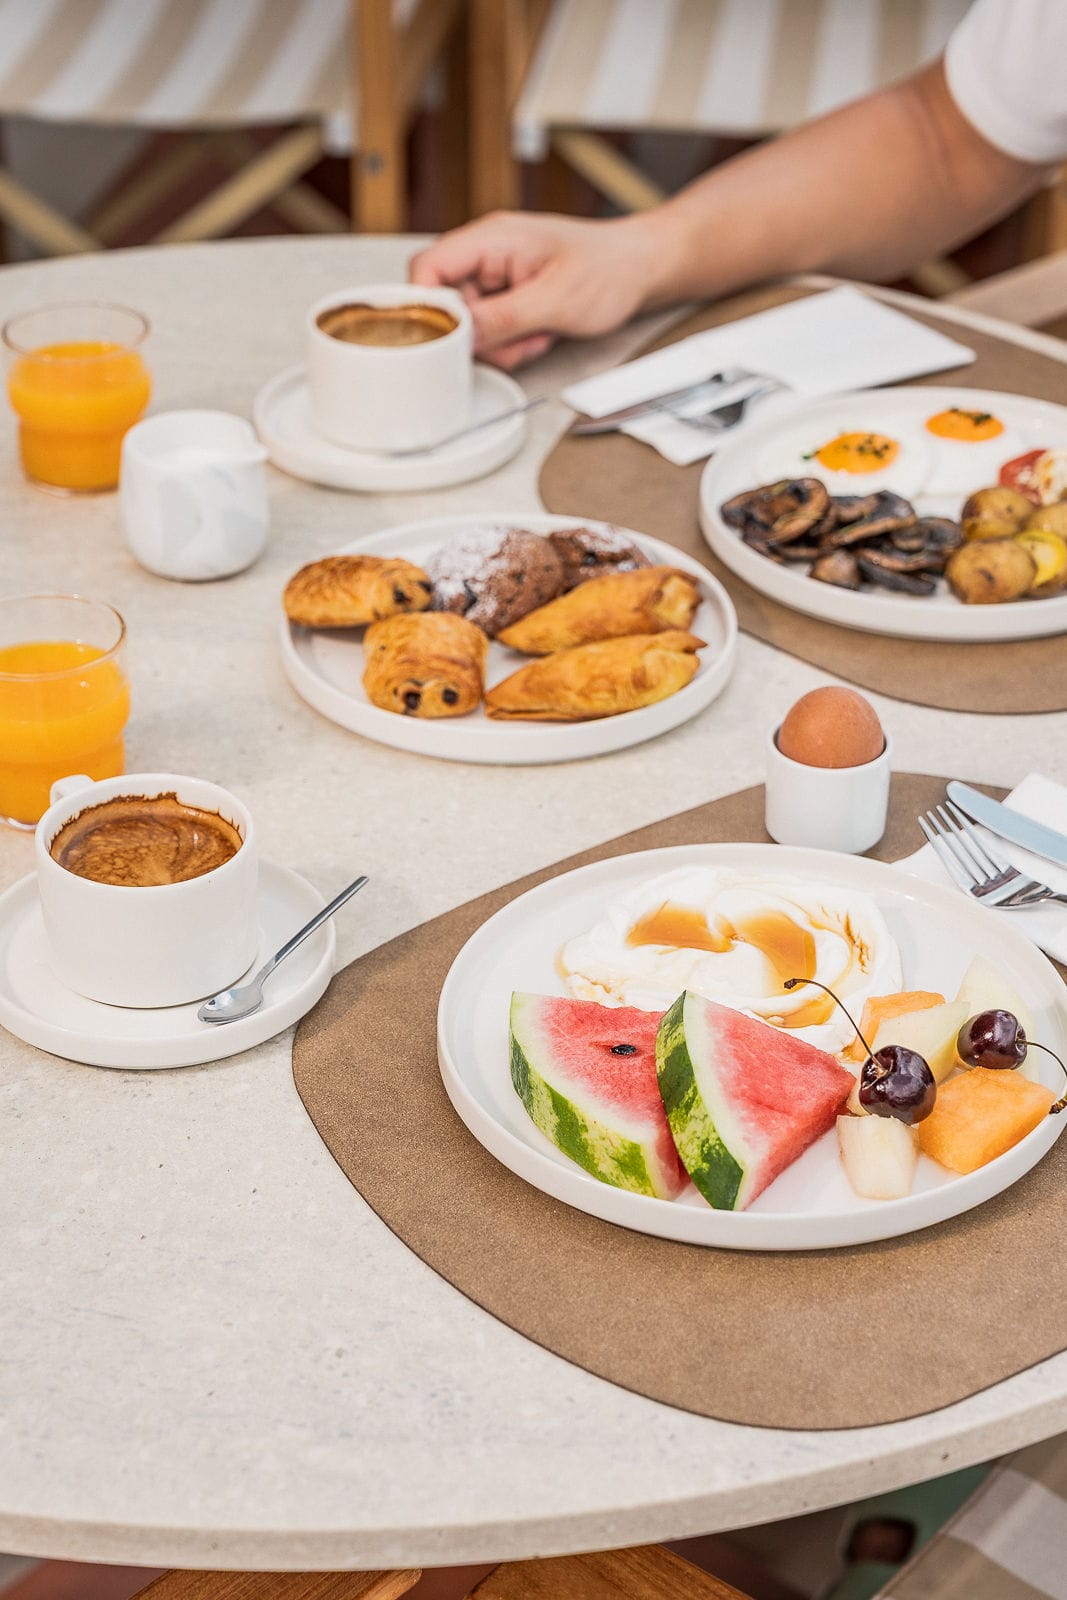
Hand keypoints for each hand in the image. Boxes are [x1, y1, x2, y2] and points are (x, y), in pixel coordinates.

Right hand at [409, 211, 661, 368]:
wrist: (641, 269)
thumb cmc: (609, 270)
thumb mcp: (556, 300)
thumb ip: (502, 319)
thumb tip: (460, 337)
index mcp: (491, 239)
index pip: (428, 269)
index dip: (427, 307)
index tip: (449, 339)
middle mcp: (487, 254)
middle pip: (445, 303)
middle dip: (476, 335)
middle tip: (513, 341)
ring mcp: (496, 277)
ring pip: (469, 324)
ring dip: (499, 343)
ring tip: (536, 335)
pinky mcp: (508, 297)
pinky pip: (490, 329)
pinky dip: (511, 342)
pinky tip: (538, 335)